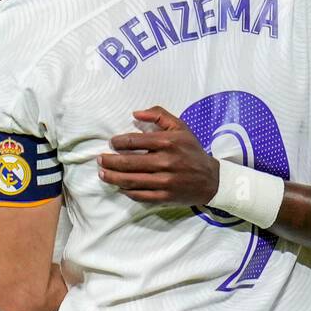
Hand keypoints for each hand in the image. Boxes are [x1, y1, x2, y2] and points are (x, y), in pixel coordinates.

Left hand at [98, 106, 219, 203]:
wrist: (211, 179)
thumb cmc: (192, 150)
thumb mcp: (180, 127)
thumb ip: (159, 115)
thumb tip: (135, 114)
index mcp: (168, 142)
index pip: (134, 141)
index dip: (118, 142)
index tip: (112, 143)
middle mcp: (166, 161)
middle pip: (128, 162)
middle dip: (110, 161)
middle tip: (100, 159)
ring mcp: (165, 181)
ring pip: (130, 180)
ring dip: (112, 177)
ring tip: (102, 173)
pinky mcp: (165, 197)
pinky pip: (139, 195)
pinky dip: (126, 191)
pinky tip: (119, 187)